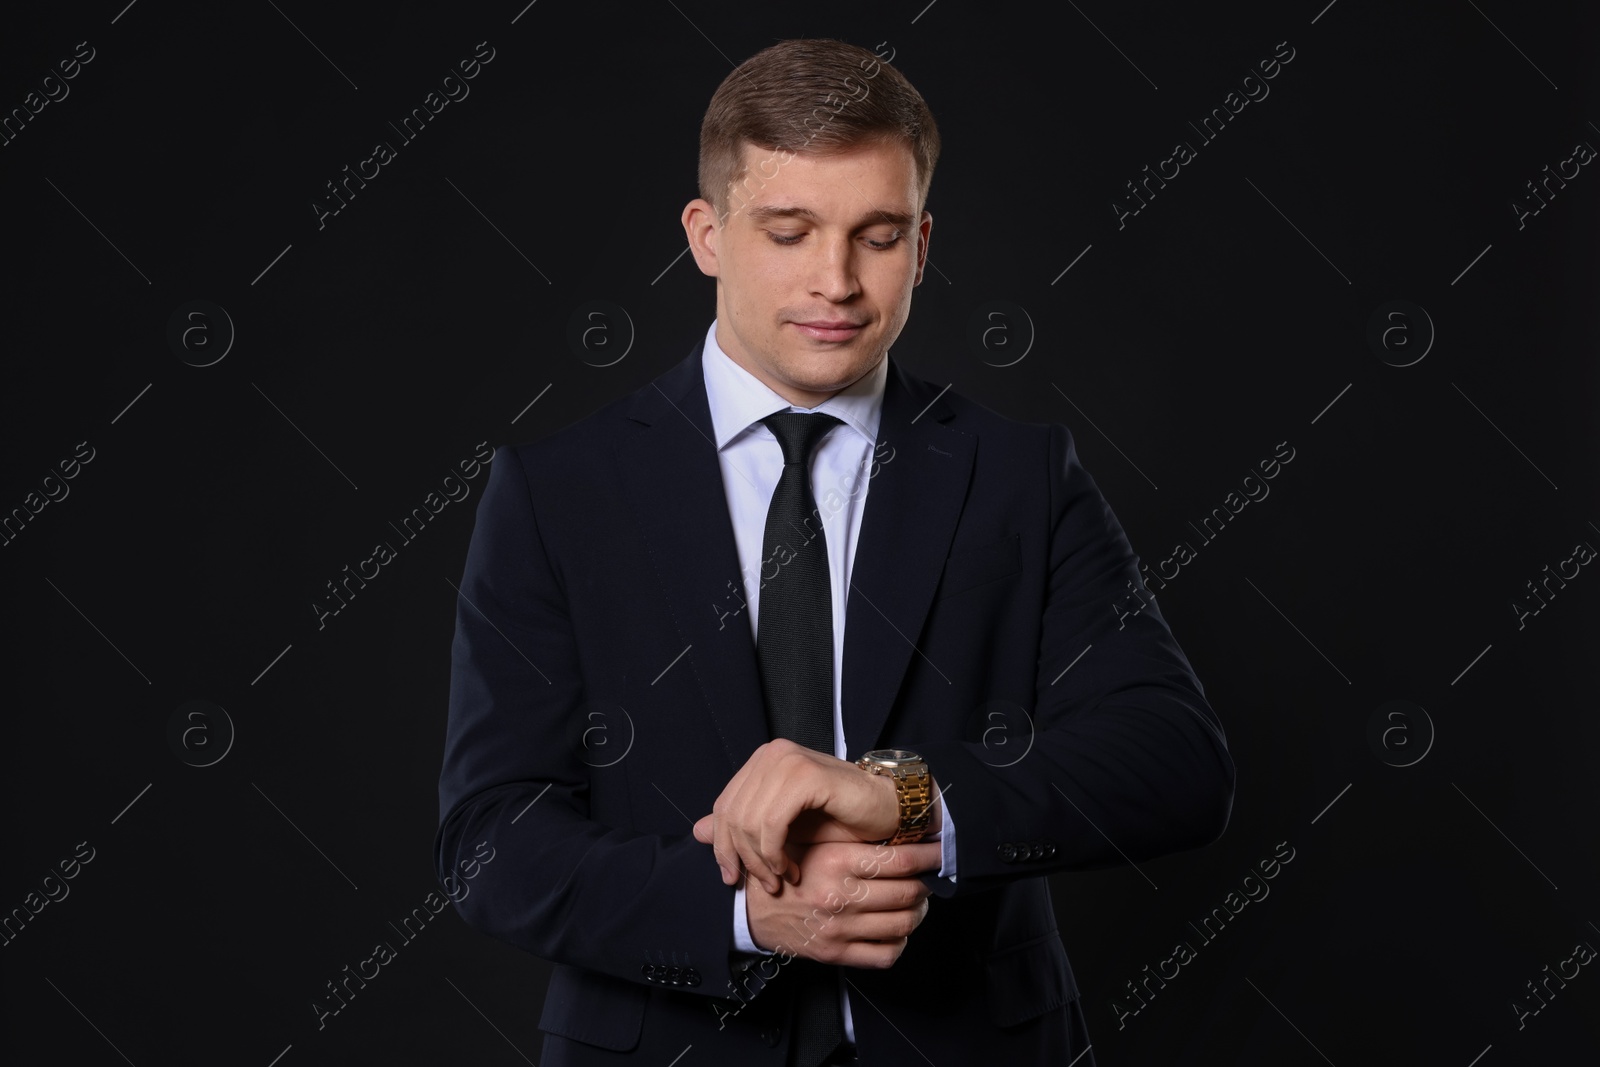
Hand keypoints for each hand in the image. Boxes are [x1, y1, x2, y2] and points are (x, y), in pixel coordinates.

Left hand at [692, 739, 899, 891]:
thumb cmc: (839, 819)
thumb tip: (697, 831)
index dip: (722, 847)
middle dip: (741, 858)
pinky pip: (772, 822)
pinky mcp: (806, 775)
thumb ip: (743, 827)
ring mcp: (788, 760)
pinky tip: (791, 868)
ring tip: (780, 879)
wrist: (887, 811)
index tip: (731, 878)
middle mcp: (772, 754)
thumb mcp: (783, 828)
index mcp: (762, 761)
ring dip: (761, 861)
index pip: (723, 806)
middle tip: (761, 884)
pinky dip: (775, 853)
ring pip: (749, 822)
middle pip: (731, 815)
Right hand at [744, 839, 939, 968]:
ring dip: (919, 912)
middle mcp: (842, 896)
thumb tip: (896, 826)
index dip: (928, 856)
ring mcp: (841, 928)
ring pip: (904, 924)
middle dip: (926, 883)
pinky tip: (896, 930)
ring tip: (916, 902)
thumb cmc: (781, 869)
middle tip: (928, 875)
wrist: (746, 910)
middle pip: (909, 893)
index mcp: (836, 861)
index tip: (939, 849)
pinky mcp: (836, 954)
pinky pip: (886, 954)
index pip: (900, 861)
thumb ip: (848, 835)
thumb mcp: (810, 841)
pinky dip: (900, 942)